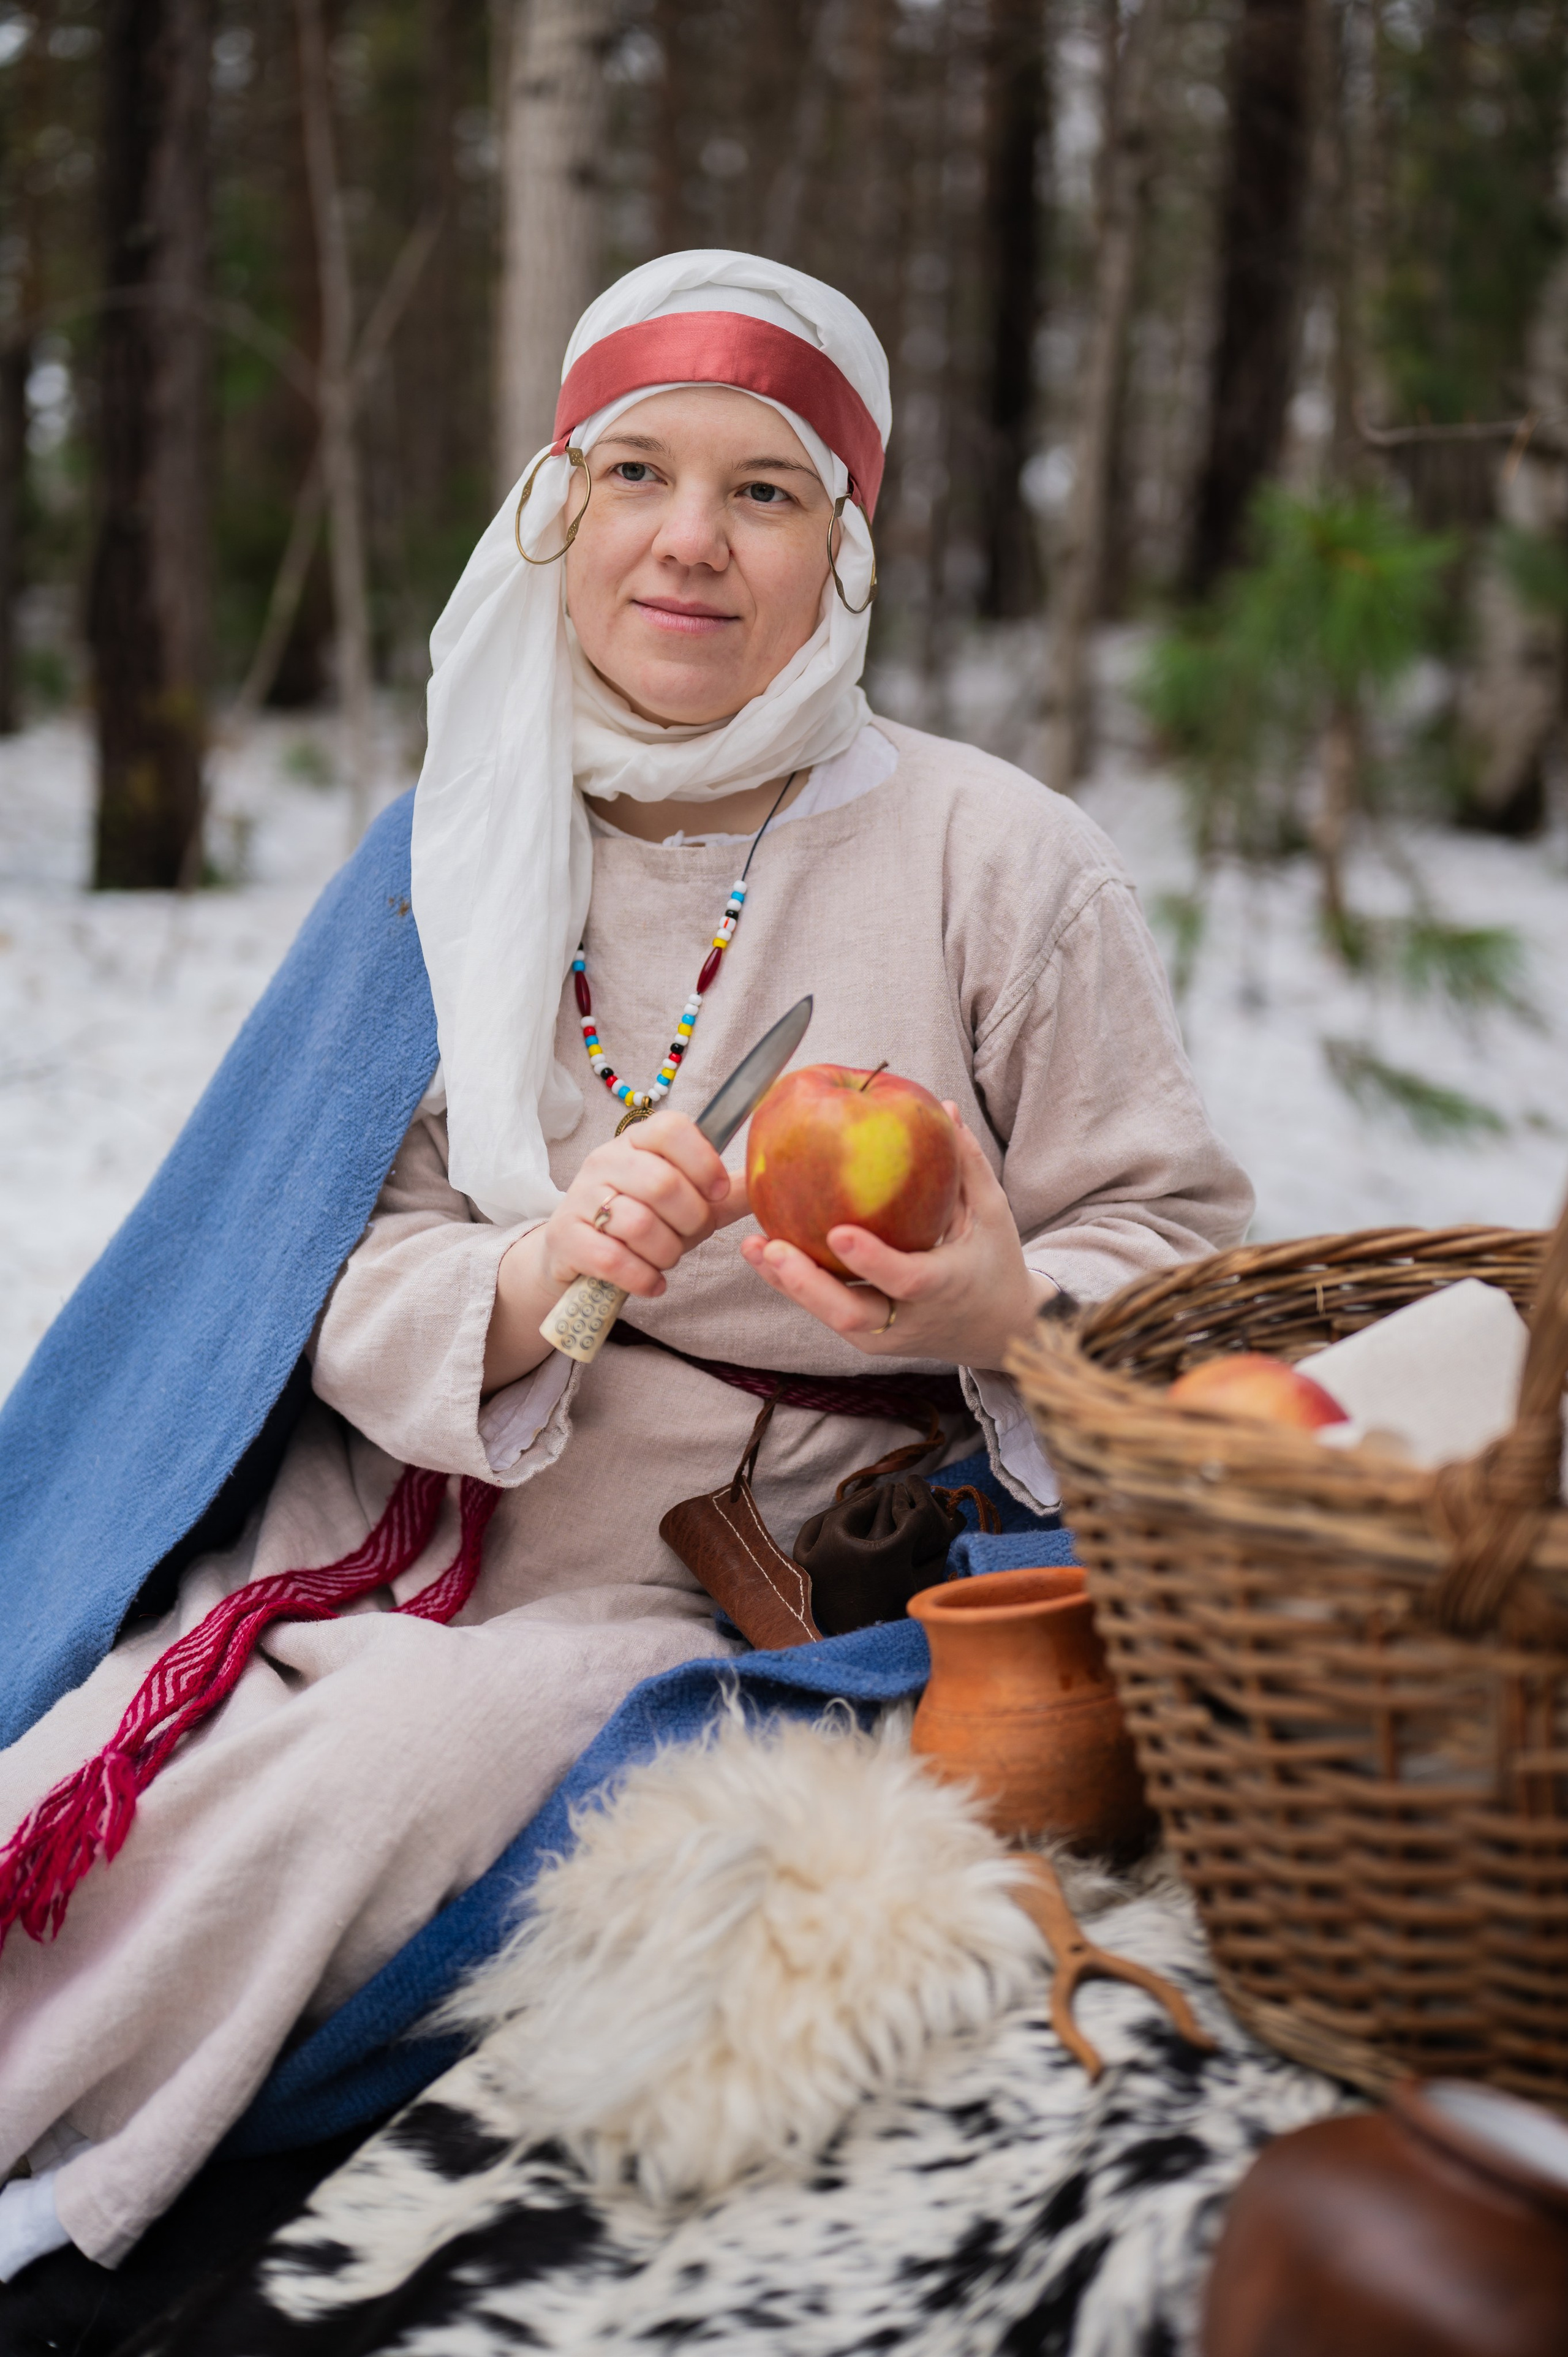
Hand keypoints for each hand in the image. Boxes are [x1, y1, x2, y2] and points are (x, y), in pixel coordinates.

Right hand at [485, 1111, 748, 1388]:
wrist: (575, 1255)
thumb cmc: (639, 1222)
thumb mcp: (684, 1203)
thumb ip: (724, 1193)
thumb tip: (770, 1180)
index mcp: (638, 1141)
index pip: (673, 1129)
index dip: (703, 1161)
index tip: (716, 1193)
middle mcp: (605, 1160)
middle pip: (662, 1183)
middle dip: (689, 1221)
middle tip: (688, 1236)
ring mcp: (580, 1197)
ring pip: (639, 1224)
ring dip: (665, 1253)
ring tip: (664, 1259)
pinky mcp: (565, 1237)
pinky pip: (613, 1259)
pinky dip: (643, 1278)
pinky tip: (651, 1283)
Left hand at [738, 1105, 1053, 1367]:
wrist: (997, 1330)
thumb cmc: (994, 1263)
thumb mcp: (992, 1215)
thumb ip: (967, 1164)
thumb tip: (945, 1108)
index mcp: (945, 1287)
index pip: (905, 1279)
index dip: (871, 1258)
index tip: (837, 1231)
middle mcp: (910, 1320)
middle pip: (851, 1314)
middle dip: (807, 1285)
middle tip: (773, 1248)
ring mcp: (884, 1334)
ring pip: (829, 1317)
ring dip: (787, 1283)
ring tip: (752, 1246)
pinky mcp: (864, 1335)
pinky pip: (824, 1310)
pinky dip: (793, 1283)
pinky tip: (761, 1251)